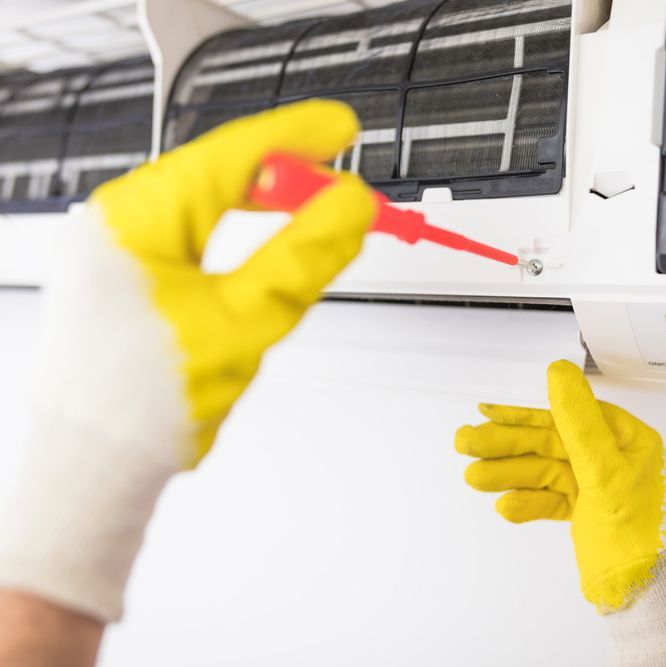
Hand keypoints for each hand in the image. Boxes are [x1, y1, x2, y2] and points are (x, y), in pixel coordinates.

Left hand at [0, 100, 375, 622]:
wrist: (93, 468)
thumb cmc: (137, 408)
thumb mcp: (240, 323)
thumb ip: (302, 257)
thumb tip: (348, 207)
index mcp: (134, 221)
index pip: (230, 155)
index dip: (294, 137)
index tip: (341, 129)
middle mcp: (120, 226)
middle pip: (222, 177)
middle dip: (287, 180)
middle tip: (342, 190)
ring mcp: (124, 252)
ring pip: (213, 209)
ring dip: (268, 214)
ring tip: (317, 225)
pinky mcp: (135, 279)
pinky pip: (200, 239)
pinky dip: (243, 241)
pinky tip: (270, 251)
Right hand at [456, 360, 665, 665]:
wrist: (648, 602)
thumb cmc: (640, 538)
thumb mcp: (606, 474)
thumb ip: (579, 423)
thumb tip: (559, 371)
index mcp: (626, 440)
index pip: (567, 417)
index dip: (524, 415)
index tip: (487, 412)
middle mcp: (613, 458)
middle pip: (549, 443)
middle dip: (506, 446)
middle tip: (465, 443)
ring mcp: (597, 485)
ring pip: (544, 471)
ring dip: (508, 474)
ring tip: (474, 477)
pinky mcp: (585, 511)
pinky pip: (549, 498)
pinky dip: (527, 501)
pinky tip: (506, 506)